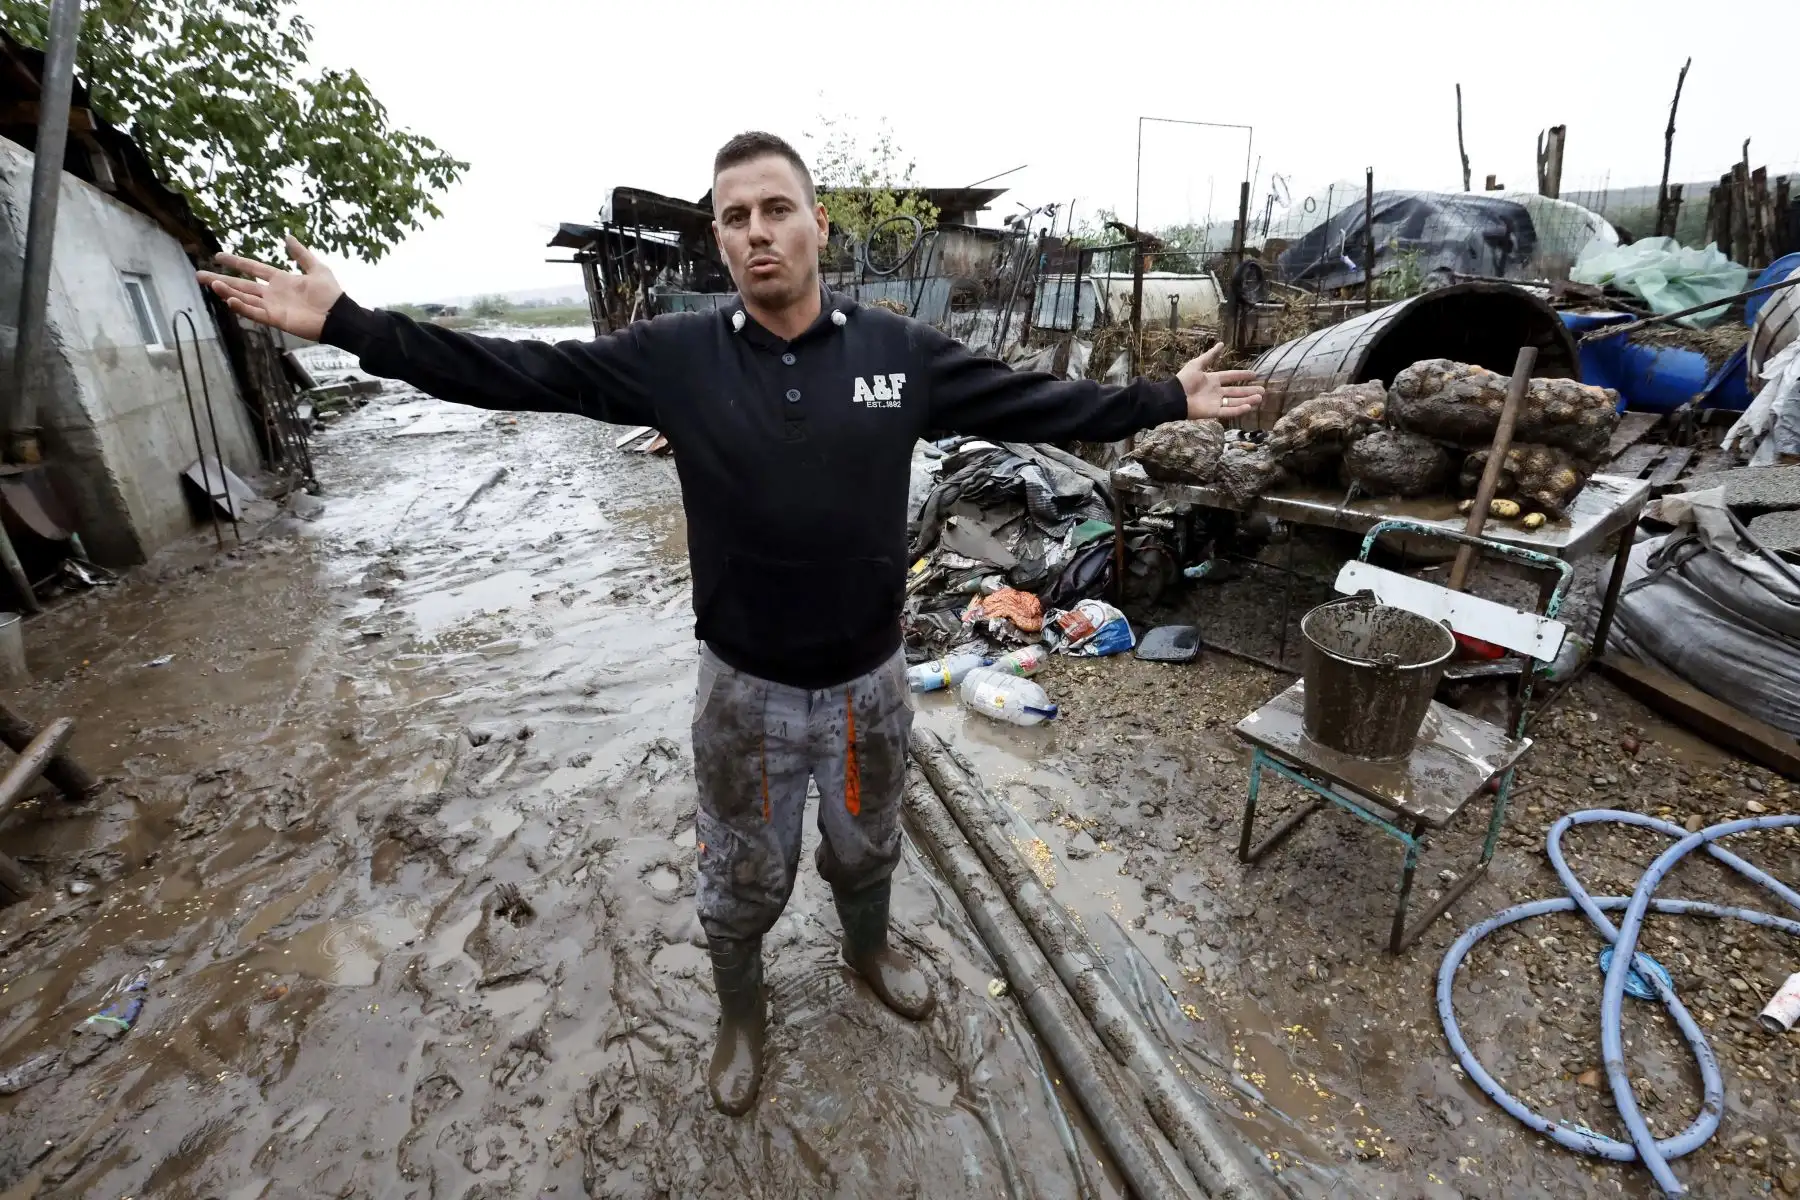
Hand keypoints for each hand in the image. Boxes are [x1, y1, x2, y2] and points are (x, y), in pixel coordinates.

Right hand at [196, 235, 342, 340]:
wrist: (339, 315)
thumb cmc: (330, 293)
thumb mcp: (317, 268)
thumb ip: (301, 254)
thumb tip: (287, 237)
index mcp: (280, 280)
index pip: (252, 268)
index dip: (236, 262)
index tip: (218, 256)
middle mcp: (272, 293)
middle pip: (242, 284)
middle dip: (221, 279)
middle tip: (199, 275)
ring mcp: (273, 307)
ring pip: (244, 298)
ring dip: (228, 292)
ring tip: (212, 285)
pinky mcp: (276, 320)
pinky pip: (255, 313)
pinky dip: (242, 307)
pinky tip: (230, 300)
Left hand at [1176, 343, 1263, 419]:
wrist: (1175, 396)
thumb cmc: (1184, 380)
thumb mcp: (1197, 364)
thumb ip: (1210, 356)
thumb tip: (1221, 344)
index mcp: (1213, 380)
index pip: (1231, 377)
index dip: (1242, 375)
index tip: (1254, 375)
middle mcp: (1216, 391)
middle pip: (1236, 391)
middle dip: (1249, 391)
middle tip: (1262, 390)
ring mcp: (1215, 402)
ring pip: (1235, 401)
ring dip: (1248, 400)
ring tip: (1260, 398)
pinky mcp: (1213, 412)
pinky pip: (1228, 411)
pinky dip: (1238, 409)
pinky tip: (1249, 406)